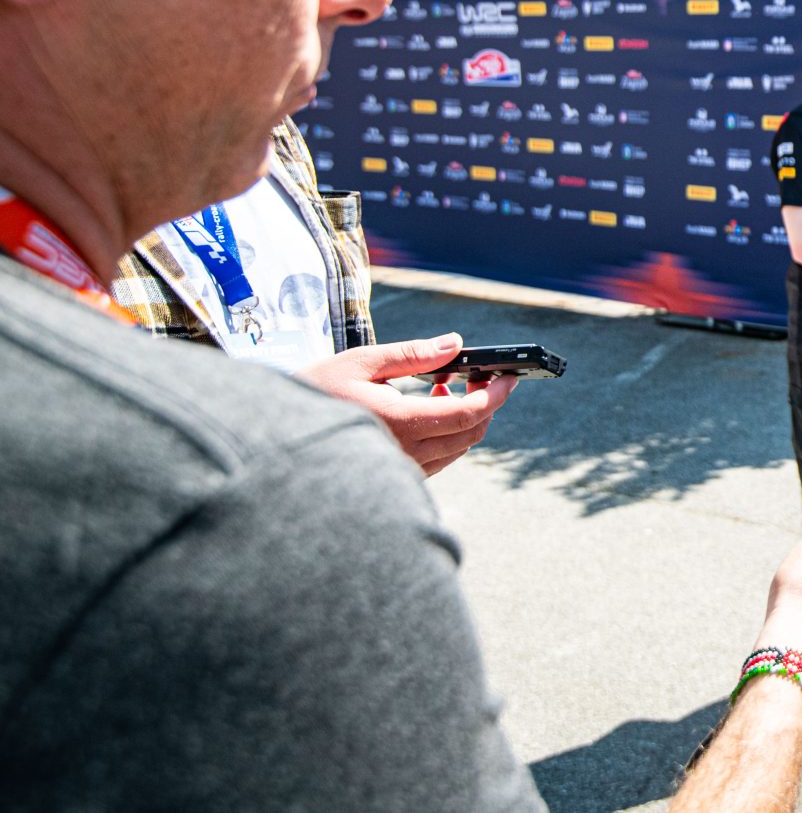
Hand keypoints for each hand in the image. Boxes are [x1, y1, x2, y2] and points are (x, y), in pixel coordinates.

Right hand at [294, 332, 516, 475]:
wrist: (275, 436)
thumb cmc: (315, 392)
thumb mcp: (361, 362)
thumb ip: (413, 354)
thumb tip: (456, 343)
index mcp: (397, 422)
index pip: (467, 414)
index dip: (495, 394)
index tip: (509, 376)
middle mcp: (403, 453)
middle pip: (470, 434)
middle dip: (486, 403)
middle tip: (481, 375)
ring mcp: (400, 469)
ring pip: (457, 449)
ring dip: (465, 418)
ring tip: (443, 387)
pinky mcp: (394, 476)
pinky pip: (438, 459)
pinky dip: (447, 433)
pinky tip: (428, 407)